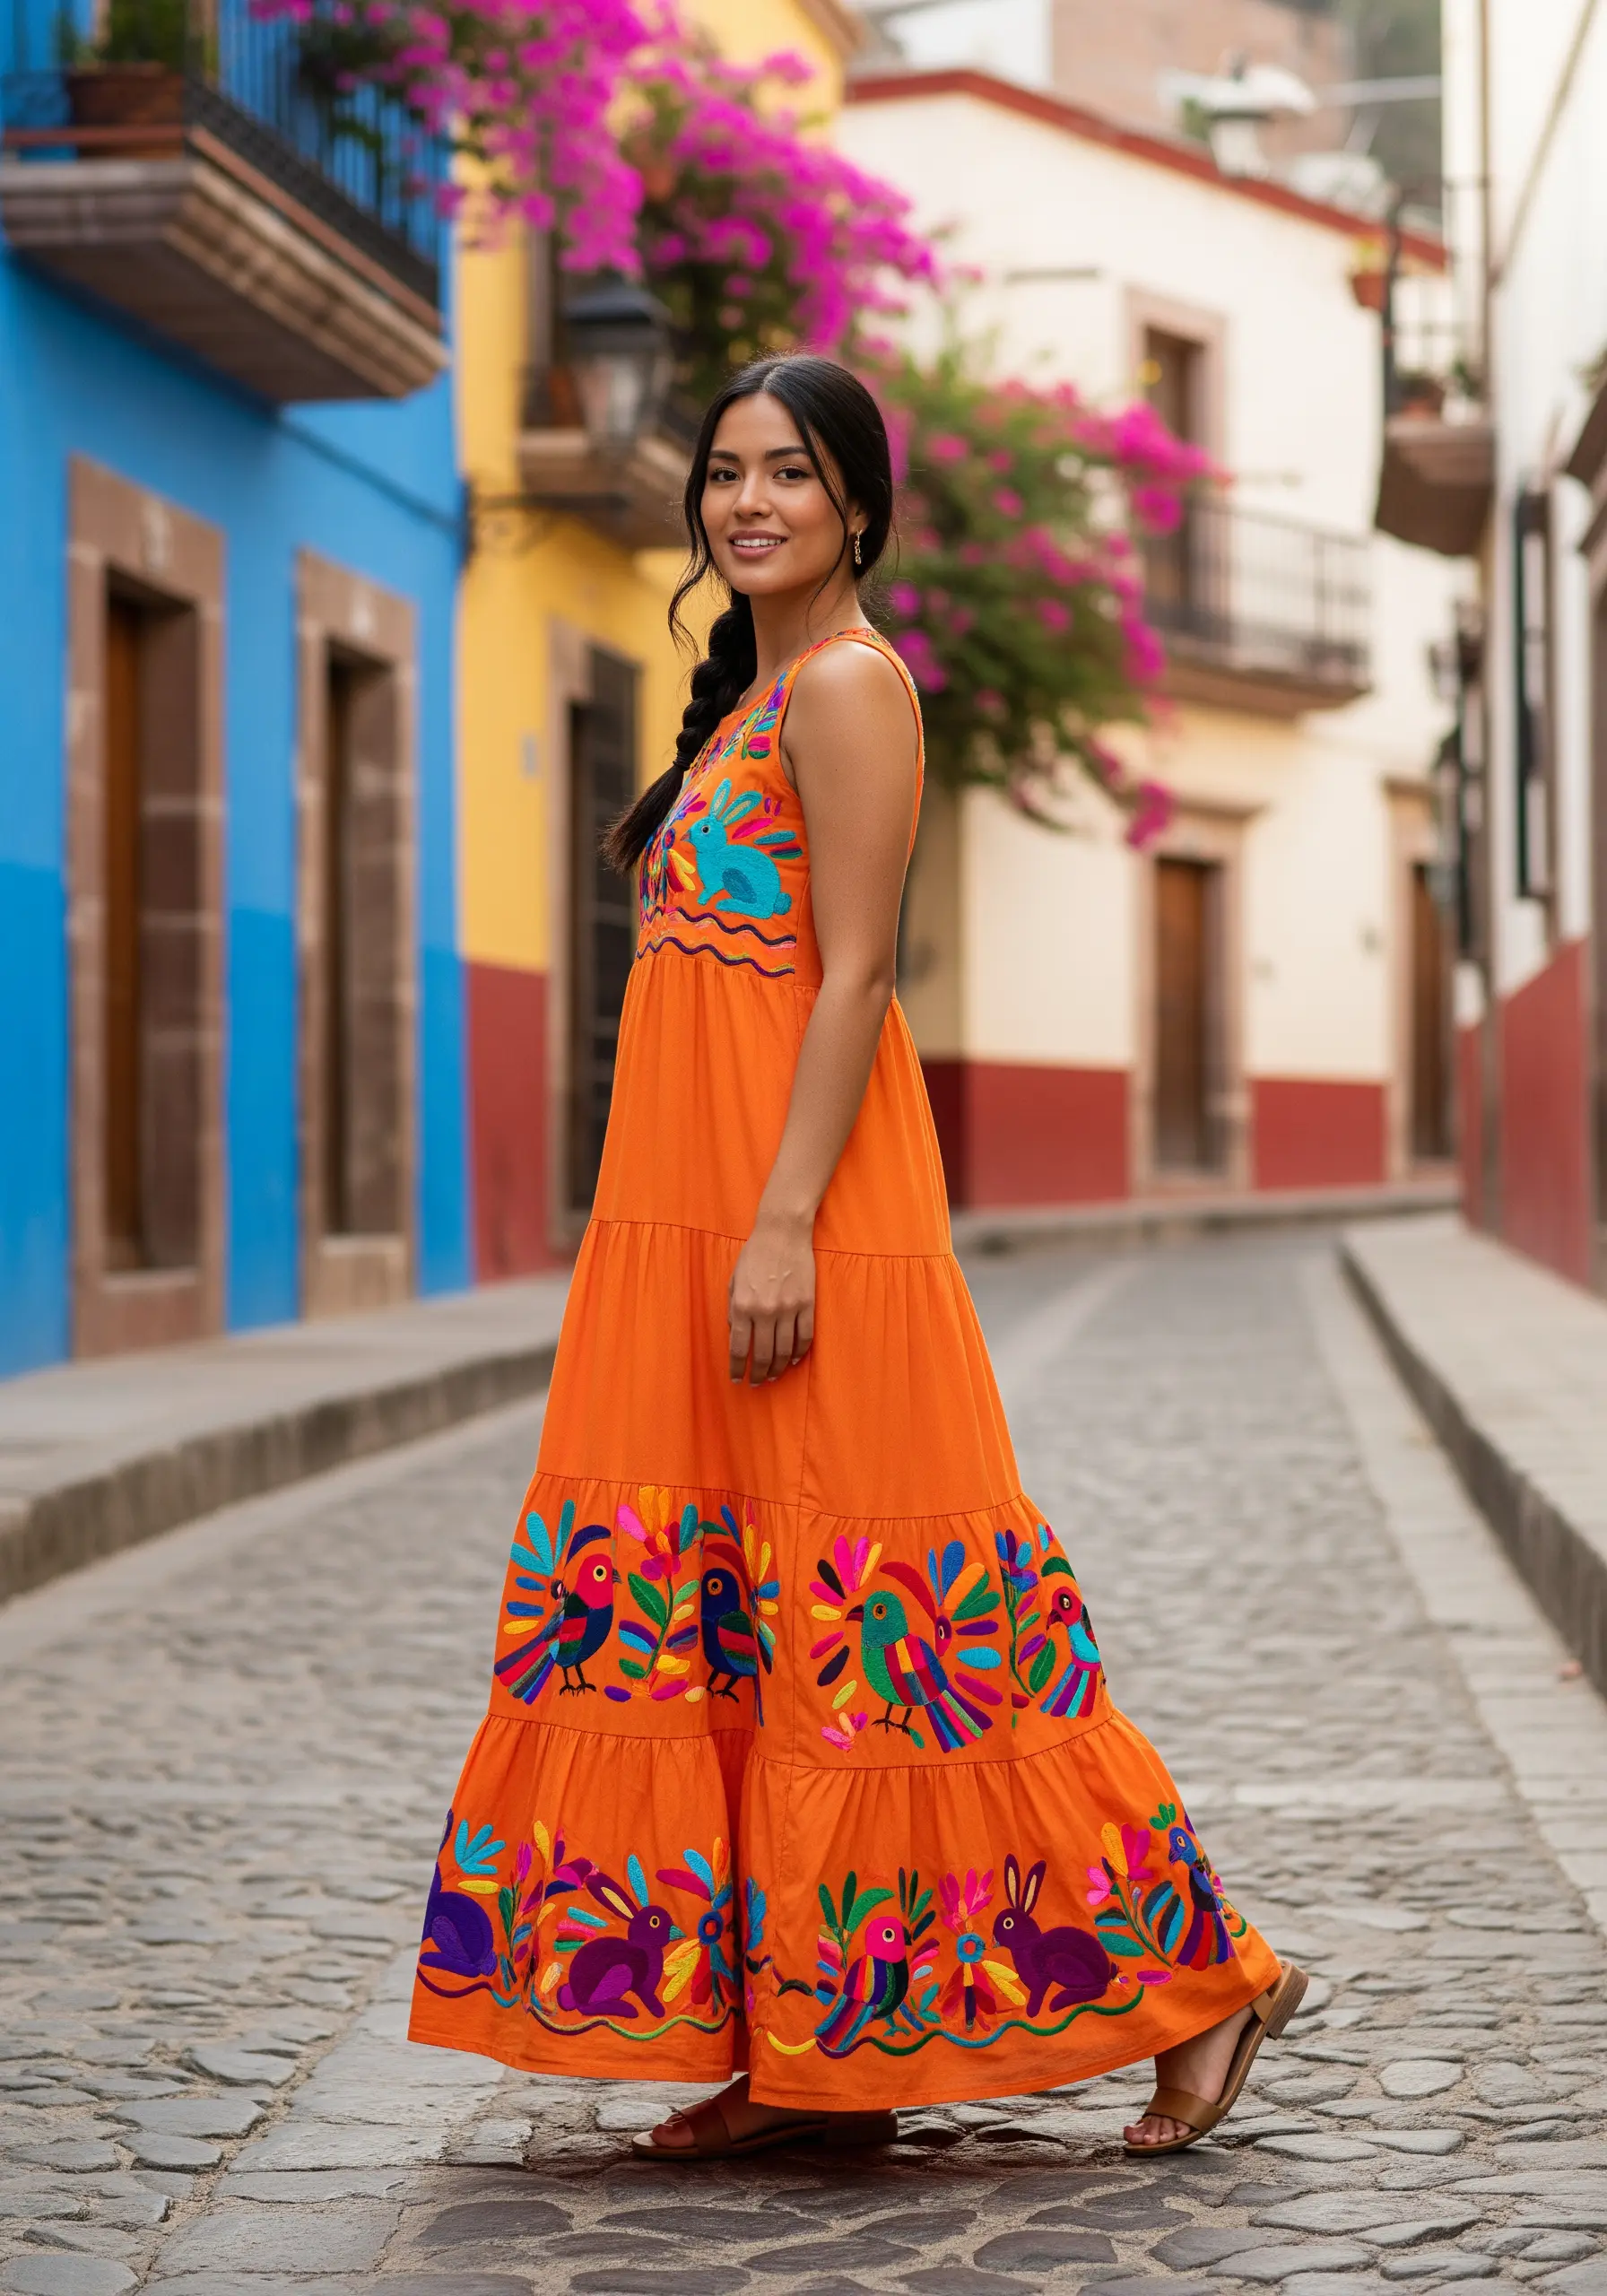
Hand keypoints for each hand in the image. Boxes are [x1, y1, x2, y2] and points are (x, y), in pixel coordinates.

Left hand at [729, 1210, 815, 1384]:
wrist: (782, 1233)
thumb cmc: (754, 1255)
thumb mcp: (733, 1281)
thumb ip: (733, 1310)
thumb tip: (735, 1335)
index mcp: (742, 1305)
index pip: (738, 1348)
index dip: (737, 1368)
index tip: (737, 1379)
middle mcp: (764, 1311)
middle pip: (762, 1355)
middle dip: (758, 1374)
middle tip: (756, 1383)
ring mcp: (788, 1308)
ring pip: (783, 1350)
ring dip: (777, 1368)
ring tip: (773, 1376)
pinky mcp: (807, 1304)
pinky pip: (804, 1337)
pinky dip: (798, 1352)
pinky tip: (792, 1360)